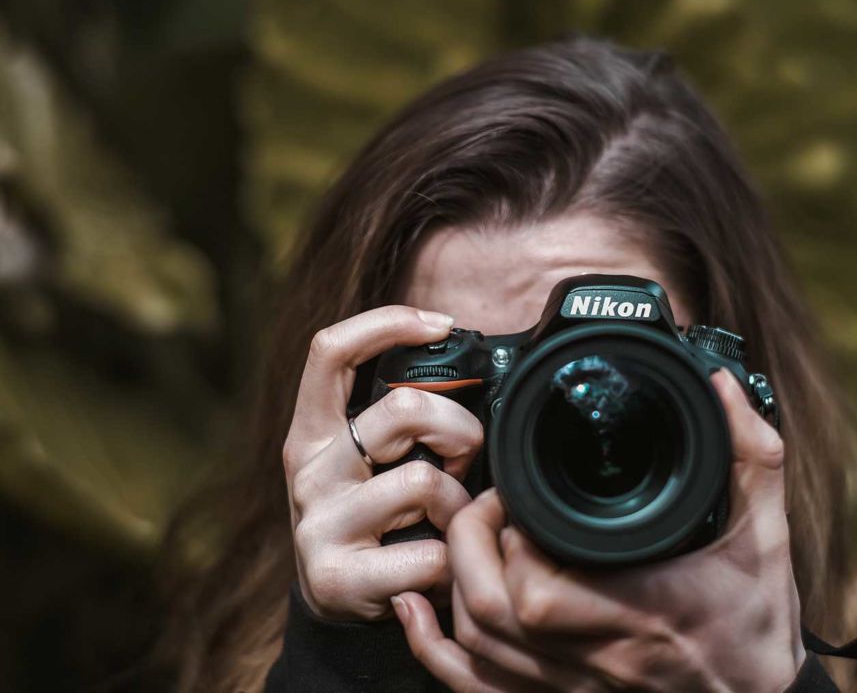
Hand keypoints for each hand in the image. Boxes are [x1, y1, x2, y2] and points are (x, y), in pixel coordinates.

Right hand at [282, 305, 484, 620]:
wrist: (336, 603)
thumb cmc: (372, 517)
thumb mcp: (370, 459)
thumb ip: (402, 422)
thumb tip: (476, 377)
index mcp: (313, 431)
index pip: (331, 351)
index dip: (387, 324)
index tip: (441, 325)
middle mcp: (308, 470)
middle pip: (404, 410)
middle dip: (459, 430)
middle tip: (464, 462)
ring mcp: (318, 523)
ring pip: (424, 483)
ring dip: (459, 504)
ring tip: (450, 522)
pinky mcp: (336, 577)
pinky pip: (429, 555)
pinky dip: (452, 562)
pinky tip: (440, 566)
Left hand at [392, 369, 804, 691]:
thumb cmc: (759, 620)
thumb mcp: (768, 533)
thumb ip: (750, 456)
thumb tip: (722, 385)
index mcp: (646, 610)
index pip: (540, 592)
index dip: (508, 541)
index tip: (515, 493)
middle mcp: (601, 656)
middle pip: (492, 617)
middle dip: (468, 548)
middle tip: (487, 503)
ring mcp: (576, 686)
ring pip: (478, 651)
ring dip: (452, 587)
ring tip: (468, 535)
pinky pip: (481, 689)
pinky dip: (437, 651)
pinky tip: (416, 611)